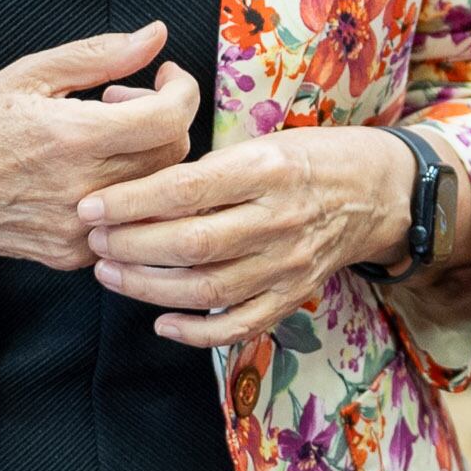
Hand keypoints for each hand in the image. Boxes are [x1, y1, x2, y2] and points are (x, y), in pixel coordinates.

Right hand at [0, 22, 200, 270]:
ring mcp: (79, 229)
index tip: (164, 76)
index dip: (181, 90)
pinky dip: (122, 193)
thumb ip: (100, 55)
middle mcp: (82, 190)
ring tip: (101, 138)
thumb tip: (156, 35)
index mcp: (72, 138)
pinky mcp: (72, 256)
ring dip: (145, 157)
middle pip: (172, 155)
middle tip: (118, 103)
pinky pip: (126, 222)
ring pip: (155, 193)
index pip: (169, 118)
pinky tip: (86, 175)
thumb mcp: (29, 75)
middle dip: (161, 119)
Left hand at [80, 124, 415, 350]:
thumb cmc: (309, 158)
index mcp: (268, 168)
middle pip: (191, 243)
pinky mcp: (294, 296)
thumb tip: (132, 141)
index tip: (91, 205)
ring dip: (149, 287)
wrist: (379, 192)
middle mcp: (279, 218)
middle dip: (131, 245)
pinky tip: (162, 321)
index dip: (131, 201)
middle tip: (95, 239)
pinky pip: (240, 325)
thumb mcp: (263, 139)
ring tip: (111, 272)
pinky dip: (197, 331)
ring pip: (207, 288)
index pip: (187, 189)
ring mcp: (289, 264)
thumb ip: (203, 158)